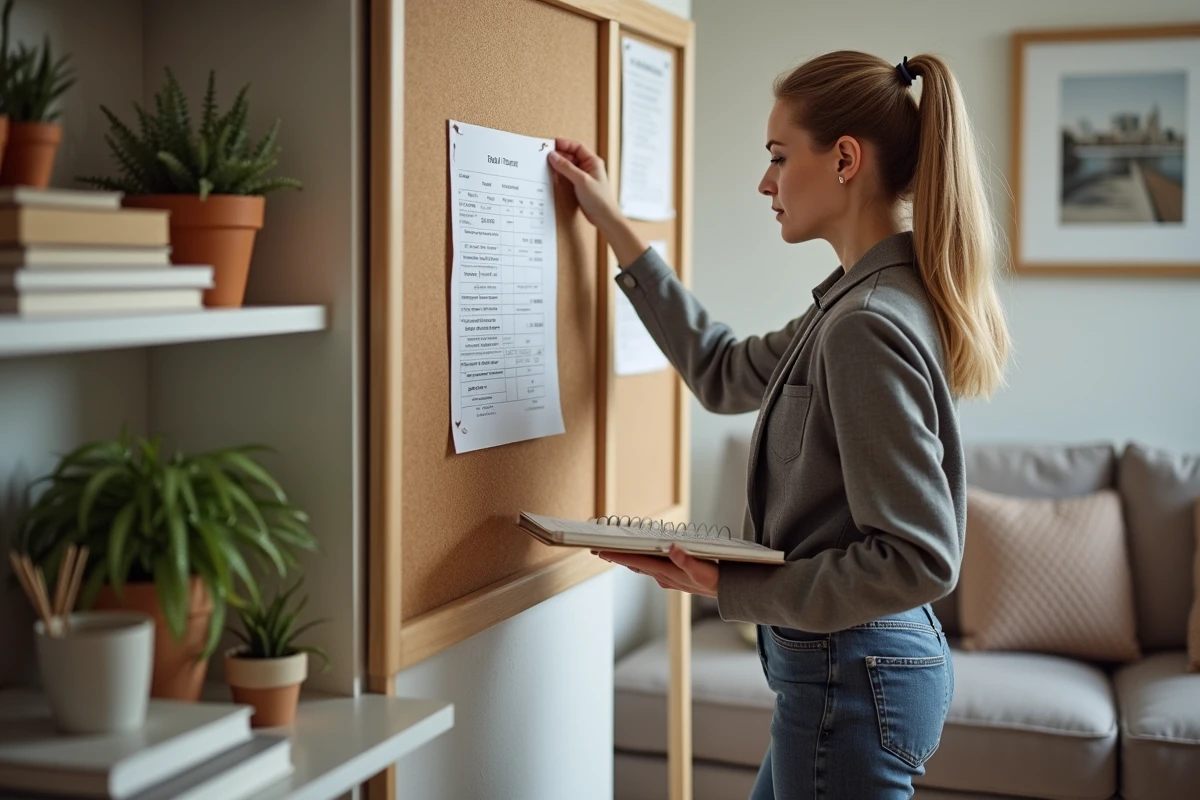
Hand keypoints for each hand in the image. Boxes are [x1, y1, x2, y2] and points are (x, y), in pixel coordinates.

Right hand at [549, 138, 617, 226]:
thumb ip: (566, 168)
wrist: (604, 218)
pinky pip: (566, 176)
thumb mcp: (581, 180)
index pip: (577, 147)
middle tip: (545, 156)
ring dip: (558, 165)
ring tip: (546, 165)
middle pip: (571, 155)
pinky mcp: (578, 185)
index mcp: (593, 161)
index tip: (550, 145)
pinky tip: (552, 176)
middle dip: (559, 155)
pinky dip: (559, 175)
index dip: (564, 144)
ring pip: (567, 166)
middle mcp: (588, 167)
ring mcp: (583, 176)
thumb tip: (553, 156)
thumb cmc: (599, 199)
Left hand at [593, 545, 718, 597]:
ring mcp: (667, 577)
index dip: (619, 556)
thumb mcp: (703, 571)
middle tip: (597, 550)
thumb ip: (687, 561)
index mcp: (667, 572)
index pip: (637, 561)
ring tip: (611, 552)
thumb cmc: (715, 581)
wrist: (726, 592)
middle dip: (616, 557)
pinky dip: (640, 560)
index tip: (602, 551)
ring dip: (626, 559)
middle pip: (635, 564)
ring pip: (641, 566)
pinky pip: (651, 567)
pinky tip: (638, 557)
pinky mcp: (672, 576)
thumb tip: (673, 550)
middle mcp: (663, 576)